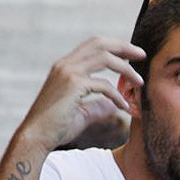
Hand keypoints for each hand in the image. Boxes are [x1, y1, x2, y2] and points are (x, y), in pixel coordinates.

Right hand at [20, 35, 145, 152]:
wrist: (36, 137)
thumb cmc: (56, 127)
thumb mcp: (80, 112)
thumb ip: (96, 105)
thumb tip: (112, 105)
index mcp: (65, 66)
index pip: (93, 45)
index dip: (114, 46)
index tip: (131, 55)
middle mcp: (66, 64)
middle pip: (100, 43)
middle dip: (124, 47)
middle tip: (142, 55)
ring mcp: (68, 72)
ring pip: (105, 58)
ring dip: (126, 68)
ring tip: (140, 82)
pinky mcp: (73, 85)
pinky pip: (104, 85)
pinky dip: (117, 96)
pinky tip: (125, 106)